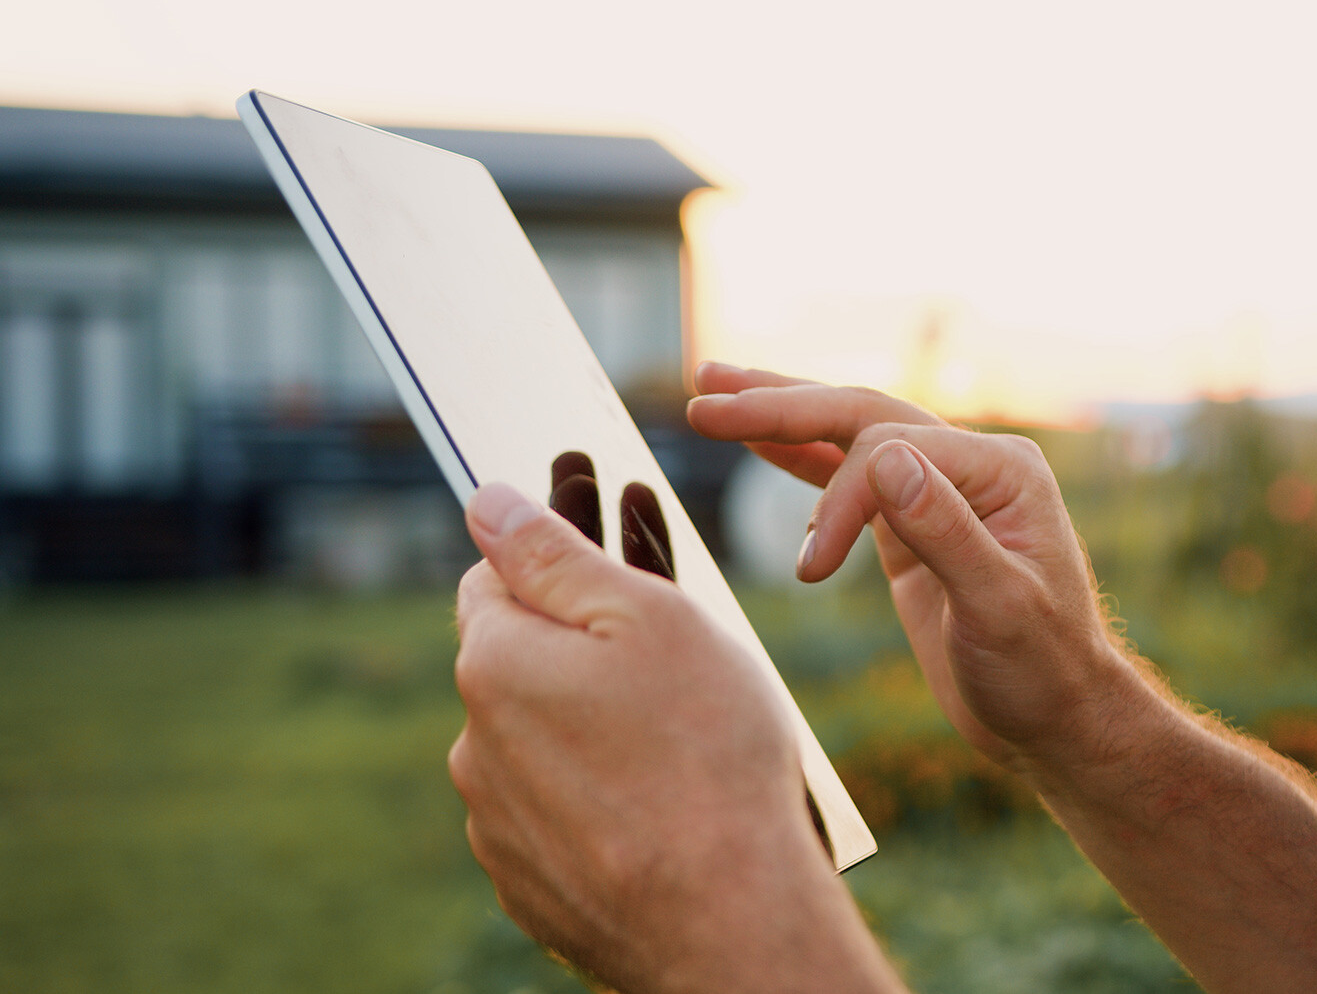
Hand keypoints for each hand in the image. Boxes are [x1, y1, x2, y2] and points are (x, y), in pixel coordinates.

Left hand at [449, 474, 902, 993]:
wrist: (731, 922)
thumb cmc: (708, 754)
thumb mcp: (647, 617)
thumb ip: (556, 554)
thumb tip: (485, 503)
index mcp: (495, 664)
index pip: (494, 578)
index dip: (558, 562)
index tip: (615, 568)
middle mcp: (475, 745)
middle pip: (521, 662)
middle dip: (581, 647)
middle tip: (672, 661)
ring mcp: (498, 825)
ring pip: (540, 742)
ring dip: (590, 725)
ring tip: (681, 743)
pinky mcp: (529, 885)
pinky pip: (555, 814)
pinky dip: (596, 799)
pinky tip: (660, 804)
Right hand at [688, 363, 1132, 772]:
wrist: (1055, 717)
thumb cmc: (1040, 671)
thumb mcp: (1000, 608)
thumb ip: (946, 531)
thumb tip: (887, 458)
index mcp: (1001, 469)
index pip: (893, 449)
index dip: (841, 498)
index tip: (812, 568)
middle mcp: (971, 463)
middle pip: (861, 413)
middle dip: (780, 404)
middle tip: (706, 396)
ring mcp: (939, 489)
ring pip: (848, 432)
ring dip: (779, 413)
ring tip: (711, 389)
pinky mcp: (911, 523)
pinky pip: (848, 474)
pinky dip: (798, 458)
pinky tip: (755, 444)